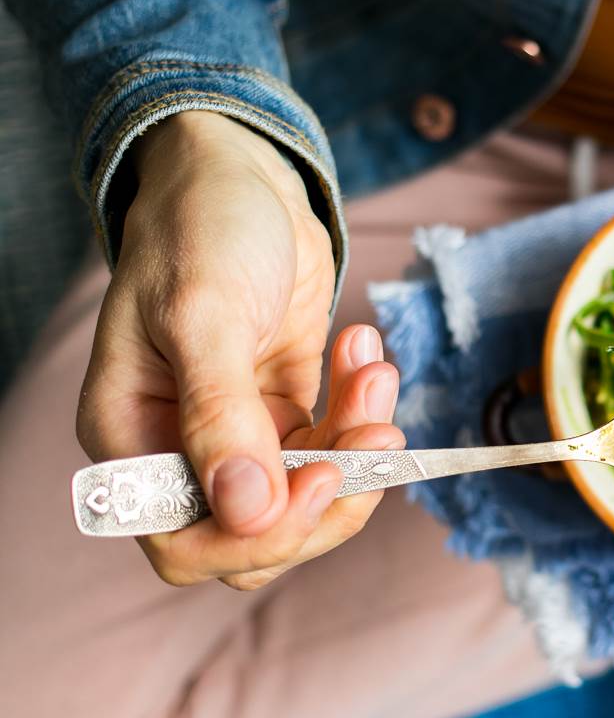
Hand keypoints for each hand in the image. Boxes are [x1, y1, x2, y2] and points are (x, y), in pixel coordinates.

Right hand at [77, 111, 404, 589]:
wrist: (242, 174)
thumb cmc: (200, 227)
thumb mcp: (203, 313)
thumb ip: (220, 415)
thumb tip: (248, 511)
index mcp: (131, 436)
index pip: (185, 543)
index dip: (260, 534)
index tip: (323, 477)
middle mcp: (180, 448)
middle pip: (258, 535)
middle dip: (329, 494)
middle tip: (377, 434)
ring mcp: (238, 432)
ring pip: (307, 494)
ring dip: (358, 446)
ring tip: (373, 370)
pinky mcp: (286, 408)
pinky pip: (335, 445)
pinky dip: (363, 411)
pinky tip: (363, 348)